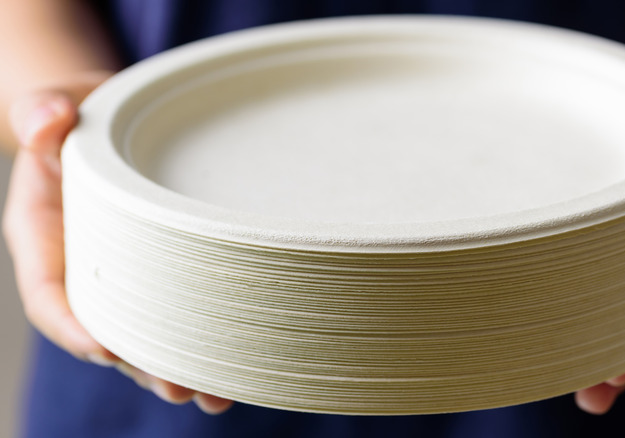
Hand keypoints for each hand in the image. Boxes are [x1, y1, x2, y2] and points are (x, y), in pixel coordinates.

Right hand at [2, 72, 233, 414]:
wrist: (113, 123)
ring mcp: (124, 275)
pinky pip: (176, 310)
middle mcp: (85, 266)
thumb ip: (45, 111)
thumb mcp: (61, 105)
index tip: (105, 350)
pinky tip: (237, 365)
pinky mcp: (160, 272)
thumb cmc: (84, 116)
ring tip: (215, 394)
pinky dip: (203, 338)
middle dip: (140, 363)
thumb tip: (47, 120)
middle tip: (181, 387)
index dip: (73, 324)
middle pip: (106, 328)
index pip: (51, 291)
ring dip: (177, 366)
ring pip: (144, 332)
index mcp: (46, 235)